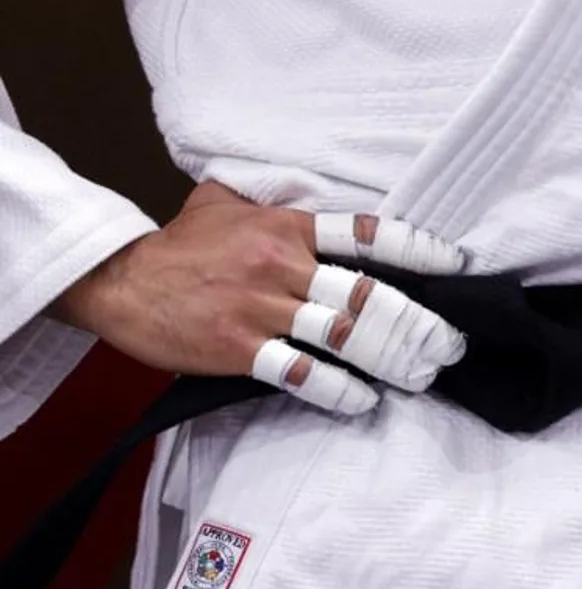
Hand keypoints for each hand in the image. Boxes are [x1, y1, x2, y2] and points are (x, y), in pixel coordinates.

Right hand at [51, 182, 467, 414]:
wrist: (120, 281)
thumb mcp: (224, 202)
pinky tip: (363, 399)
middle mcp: (281, 265)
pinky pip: (302, 373)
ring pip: (344, 335)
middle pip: (367, 294)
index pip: (363, 234)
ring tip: (422, 373)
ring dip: (391, 358)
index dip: (414, 248)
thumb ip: (273, 198)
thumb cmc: (179, 245)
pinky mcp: (240, 349)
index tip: (454, 264)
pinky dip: (338, 389)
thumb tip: (307, 189)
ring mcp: (261, 309)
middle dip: (417, 321)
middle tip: (450, 341)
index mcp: (286, 228)